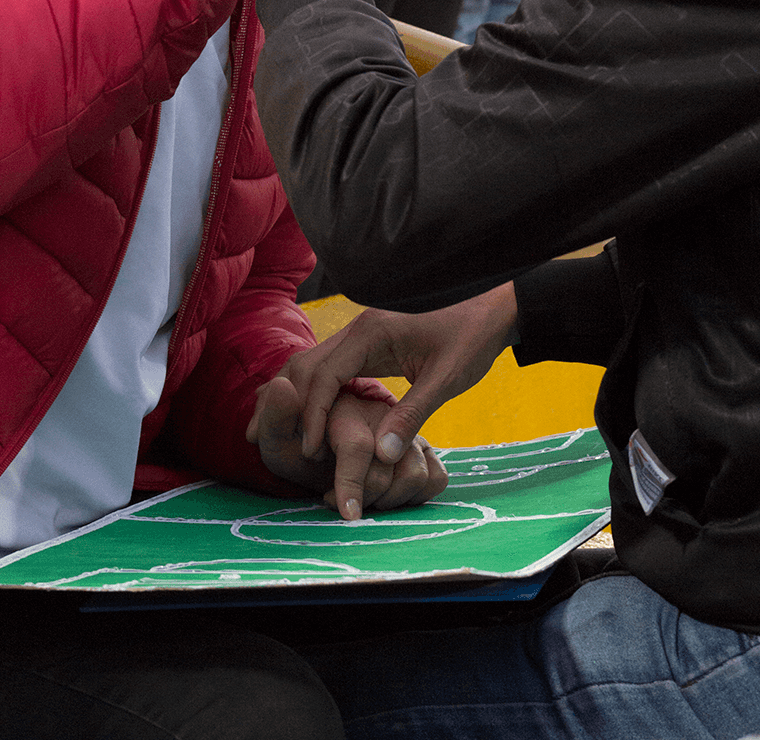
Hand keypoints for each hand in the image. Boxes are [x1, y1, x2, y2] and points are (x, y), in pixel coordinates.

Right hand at [250, 284, 517, 508]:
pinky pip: (331, 364)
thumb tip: (381, 456)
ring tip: (274, 429)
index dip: (314, 415)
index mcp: (372, 331)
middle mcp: (360, 326)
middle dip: (288, 403)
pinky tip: (308, 414)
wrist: (492, 303)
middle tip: (266, 440)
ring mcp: (362, 331)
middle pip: (307, 364)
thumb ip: (412, 414)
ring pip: (313, 362)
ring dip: (295, 395)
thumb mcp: (446, 378)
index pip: (326, 374)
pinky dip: (314, 388)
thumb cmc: (473, 335)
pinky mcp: (370, 340)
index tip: (310, 451)